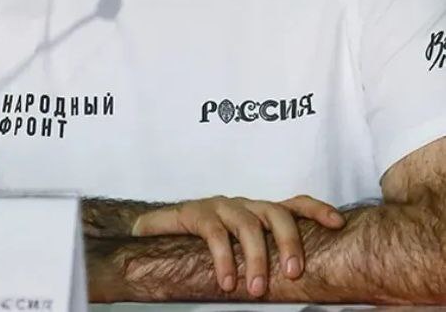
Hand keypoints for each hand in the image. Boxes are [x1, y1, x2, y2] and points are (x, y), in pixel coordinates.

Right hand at [132, 195, 344, 296]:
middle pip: (276, 212)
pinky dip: (224, 259)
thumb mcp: (239, 251)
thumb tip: (303, 286)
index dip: (316, 210)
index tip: (338, 224)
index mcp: (259, 214)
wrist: (156, 235)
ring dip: (255, 258)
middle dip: (289, 241)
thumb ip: (264, 260)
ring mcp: (220, 207)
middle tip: (292, 274)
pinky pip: (215, 233)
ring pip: (247, 224)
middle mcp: (244, 206)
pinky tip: (226, 282)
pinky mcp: (195, 213)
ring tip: (256, 290)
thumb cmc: (205, 248)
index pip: (294, 205)